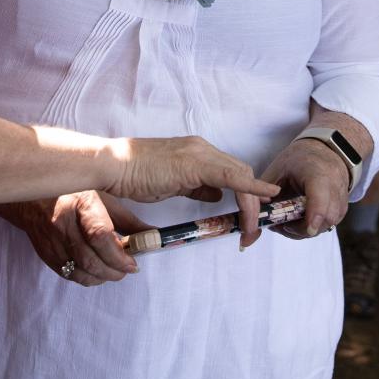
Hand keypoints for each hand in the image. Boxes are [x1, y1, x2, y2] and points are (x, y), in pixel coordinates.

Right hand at [0, 191, 150, 285]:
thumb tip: (153, 236)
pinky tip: (97, 270)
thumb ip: (127, 220)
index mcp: (80, 203)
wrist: (31, 198)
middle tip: (127, 268)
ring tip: (114, 270)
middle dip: (114, 271)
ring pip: (81, 272)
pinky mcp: (47, 255)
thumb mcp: (102, 197)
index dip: (118, 255)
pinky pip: (70, 275)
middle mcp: (63, 224)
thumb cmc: (73, 193)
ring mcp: (52, 242)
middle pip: (91, 260)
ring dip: (103, 276)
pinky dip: (88, 277)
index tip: (133, 263)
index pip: (99, 235)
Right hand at [108, 136, 277, 240]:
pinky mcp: (195, 164)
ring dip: (251, 204)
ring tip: (250, 230)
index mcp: (196, 152)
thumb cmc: (133, 175)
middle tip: (252, 230)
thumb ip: (195, 187)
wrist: (113, 165)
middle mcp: (202, 148)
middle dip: (253, 203)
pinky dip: (252, 187)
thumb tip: (216, 194)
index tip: (252, 215)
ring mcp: (199, 153)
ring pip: (240, 176)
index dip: (247, 192)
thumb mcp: (172, 183)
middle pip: (241, 173)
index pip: (232, 171)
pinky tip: (266, 195)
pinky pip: (232, 176)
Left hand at [257, 136, 351, 244]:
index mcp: (316, 173)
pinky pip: (330, 224)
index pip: (320, 197)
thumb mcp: (279, 169)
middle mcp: (334, 186)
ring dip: (306, 230)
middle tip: (281, 225)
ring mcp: (341, 197)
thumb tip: (253, 213)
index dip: (315, 215)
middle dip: (303, 228)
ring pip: (329, 224)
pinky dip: (314, 226)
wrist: (324, 151)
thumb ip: (267, 191)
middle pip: (326, 217)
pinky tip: (299, 220)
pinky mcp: (342, 206)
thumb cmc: (299, 159)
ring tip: (288, 223)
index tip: (307, 229)